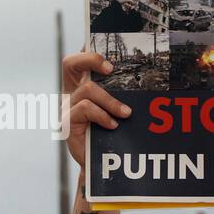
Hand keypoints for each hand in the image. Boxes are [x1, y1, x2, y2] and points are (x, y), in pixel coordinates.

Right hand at [60, 51, 131, 165]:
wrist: (102, 164)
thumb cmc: (112, 134)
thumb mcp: (117, 110)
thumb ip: (122, 94)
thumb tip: (145, 79)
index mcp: (81, 85)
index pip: (80, 60)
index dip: (88, 49)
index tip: (108, 49)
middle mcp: (71, 93)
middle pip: (70, 63)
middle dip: (90, 58)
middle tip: (111, 67)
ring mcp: (68, 107)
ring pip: (87, 89)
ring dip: (110, 100)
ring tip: (126, 113)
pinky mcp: (68, 122)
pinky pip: (85, 109)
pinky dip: (102, 115)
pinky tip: (113, 125)